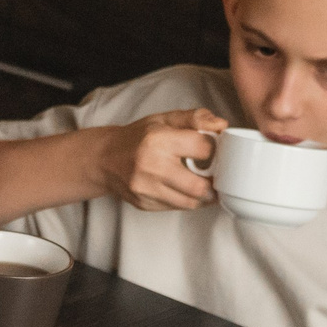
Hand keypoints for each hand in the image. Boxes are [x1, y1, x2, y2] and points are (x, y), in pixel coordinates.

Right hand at [102, 108, 226, 210]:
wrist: (105, 158)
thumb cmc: (138, 137)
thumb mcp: (165, 119)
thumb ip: (195, 118)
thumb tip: (221, 126)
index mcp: (158, 139)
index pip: (203, 149)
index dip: (214, 149)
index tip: (212, 150)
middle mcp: (151, 166)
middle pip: (199, 186)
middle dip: (213, 181)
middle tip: (214, 174)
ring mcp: (145, 188)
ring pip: (190, 202)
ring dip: (203, 195)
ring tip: (202, 183)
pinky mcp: (144, 203)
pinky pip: (176, 208)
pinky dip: (186, 200)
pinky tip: (183, 189)